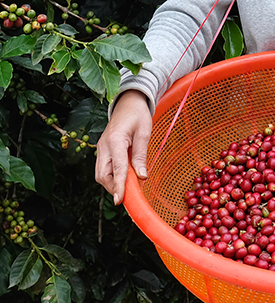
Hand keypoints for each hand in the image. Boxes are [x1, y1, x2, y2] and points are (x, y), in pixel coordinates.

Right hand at [95, 90, 151, 204]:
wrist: (128, 102)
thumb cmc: (138, 115)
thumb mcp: (144, 133)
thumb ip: (141, 155)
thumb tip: (142, 177)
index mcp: (115, 140)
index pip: (116, 168)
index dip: (118, 186)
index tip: (120, 201)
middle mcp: (103, 145)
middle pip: (103, 175)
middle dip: (113, 187)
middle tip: (128, 195)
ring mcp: (101, 147)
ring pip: (101, 174)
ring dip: (112, 183)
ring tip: (127, 187)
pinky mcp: (102, 149)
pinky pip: (103, 168)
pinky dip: (111, 176)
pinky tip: (123, 177)